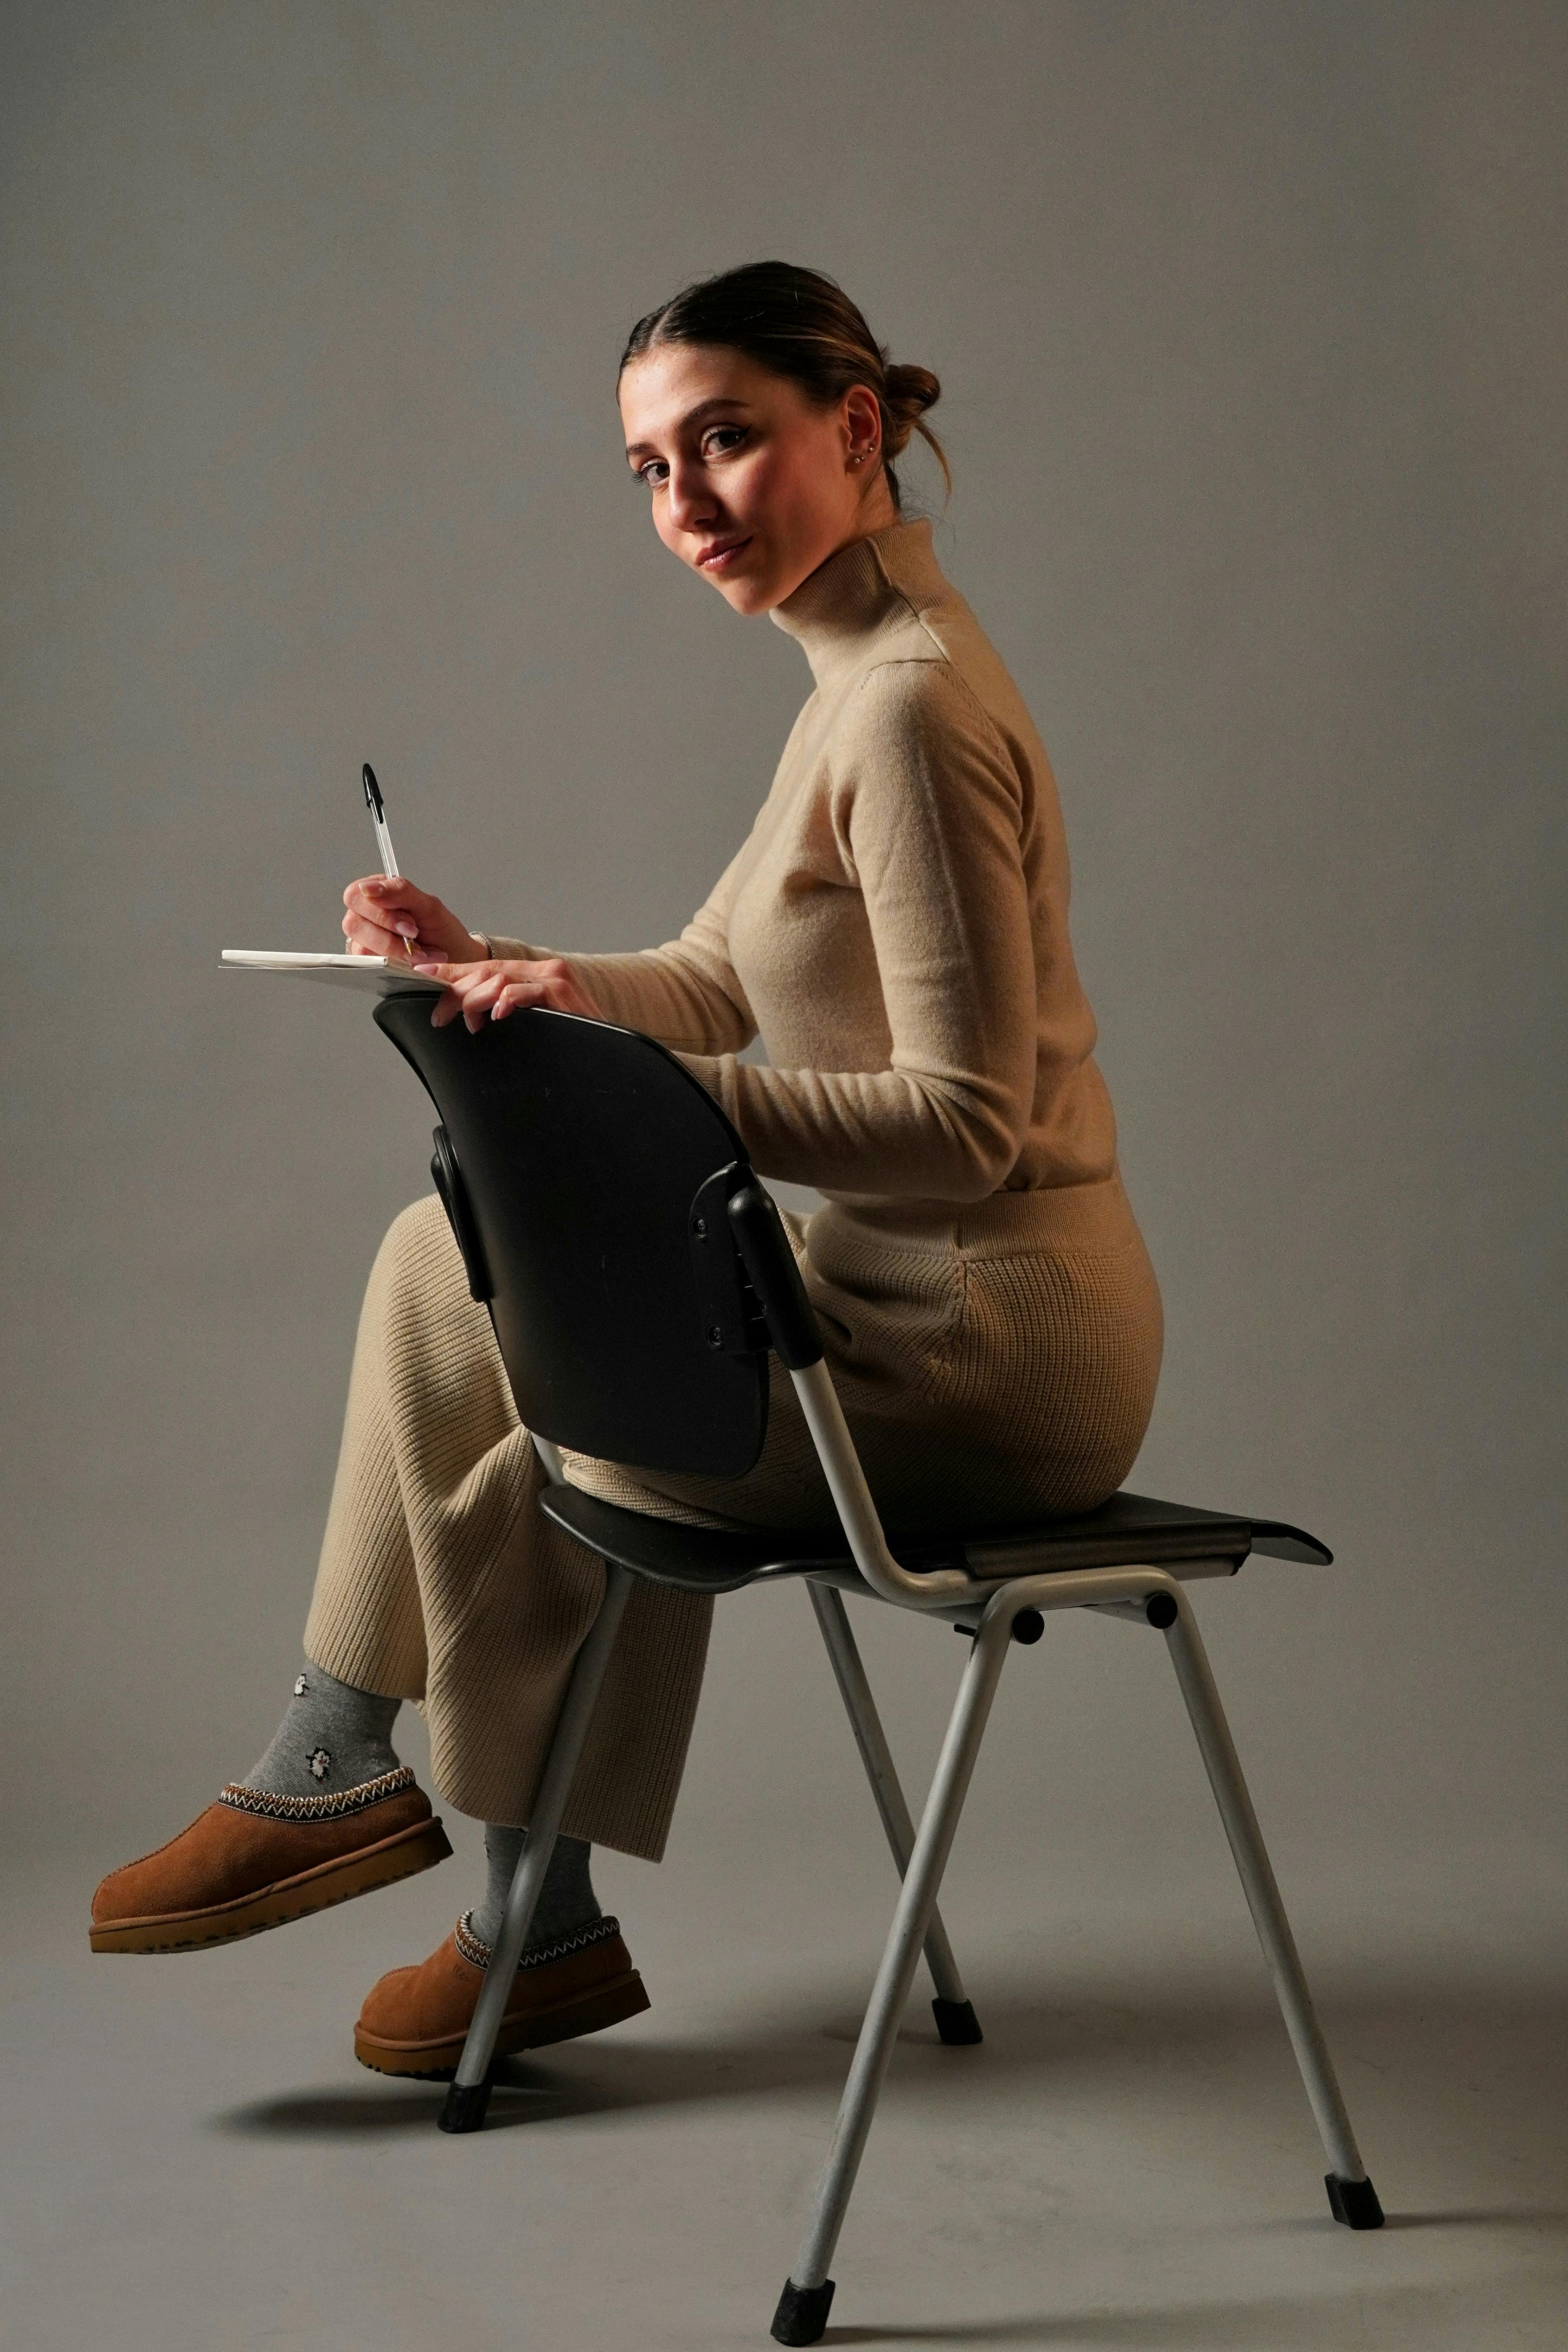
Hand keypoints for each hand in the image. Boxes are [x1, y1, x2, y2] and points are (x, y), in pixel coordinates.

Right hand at [341, 874, 486, 965]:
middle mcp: (365, 916)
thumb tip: (369, 888)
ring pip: (361, 947)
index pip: (355, 896)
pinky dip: (396, 964)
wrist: (457, 959)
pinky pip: (370, 965)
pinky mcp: (368, 962)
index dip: (378, 911)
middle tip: (415, 937)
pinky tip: (413, 962)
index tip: (409, 923)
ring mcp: (364, 941)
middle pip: (353, 923)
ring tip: (420, 952)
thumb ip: (400, 891)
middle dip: (389, 935)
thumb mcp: (428, 905)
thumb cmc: (442, 931)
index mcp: (376, 893)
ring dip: (395, 952)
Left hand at [416, 957, 604, 1032]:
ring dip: (474, 1001)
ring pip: (499, 979)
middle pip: (487, 971)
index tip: (423, 976)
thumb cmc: (572, 1045)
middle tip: (439, 1014)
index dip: (452, 972)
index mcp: (535, 976)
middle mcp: (544, 971)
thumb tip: (469, 1017)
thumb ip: (507, 1013)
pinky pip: (524, 991)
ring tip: (468, 1023)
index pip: (486, 969)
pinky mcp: (563, 993)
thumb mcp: (533, 1025)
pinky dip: (505, 1002)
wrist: (610, 1059)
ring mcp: (555, 979)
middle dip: (455, 992)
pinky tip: (495, 1015)